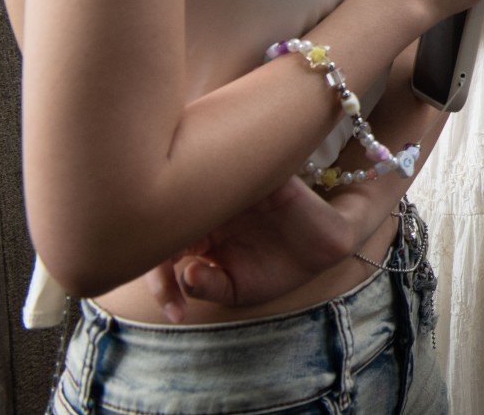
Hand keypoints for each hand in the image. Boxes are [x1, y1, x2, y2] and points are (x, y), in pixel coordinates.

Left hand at [143, 178, 357, 320]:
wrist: (325, 250)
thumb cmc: (275, 268)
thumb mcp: (236, 289)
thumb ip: (208, 286)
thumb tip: (188, 273)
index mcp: (196, 233)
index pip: (158, 247)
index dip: (159, 280)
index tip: (177, 313)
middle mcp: (208, 207)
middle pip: (170, 214)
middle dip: (167, 245)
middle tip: (184, 277)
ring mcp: (235, 189)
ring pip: (199, 187)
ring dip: (195, 210)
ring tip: (206, 249)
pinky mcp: (266, 177)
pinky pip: (240, 169)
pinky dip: (230, 186)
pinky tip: (231, 213)